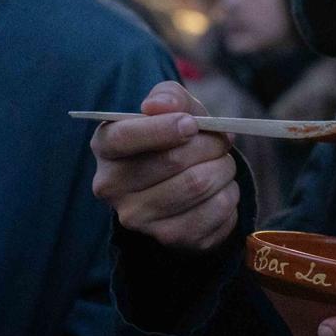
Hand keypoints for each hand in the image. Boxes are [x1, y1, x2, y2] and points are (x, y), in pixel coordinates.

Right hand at [89, 81, 240, 252]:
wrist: (184, 182)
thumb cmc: (174, 137)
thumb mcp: (171, 107)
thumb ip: (168, 97)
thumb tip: (159, 105)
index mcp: (105, 147)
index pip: (123, 138)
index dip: (162, 129)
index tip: (191, 124)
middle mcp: (111, 187)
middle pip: (171, 161)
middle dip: (209, 145)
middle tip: (222, 140)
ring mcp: (138, 219)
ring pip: (197, 185)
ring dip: (223, 168)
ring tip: (221, 163)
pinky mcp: (170, 239)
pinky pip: (215, 211)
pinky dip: (229, 194)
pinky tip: (220, 189)